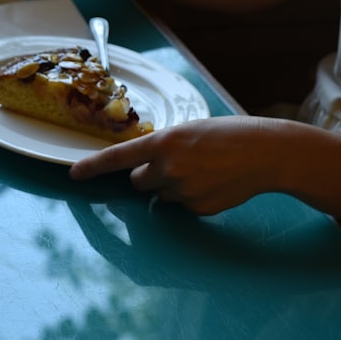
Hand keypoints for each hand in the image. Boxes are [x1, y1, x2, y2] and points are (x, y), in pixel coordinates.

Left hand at [69, 116, 287, 214]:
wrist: (267, 152)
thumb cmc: (228, 135)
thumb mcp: (188, 130)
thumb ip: (161, 148)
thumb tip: (141, 169)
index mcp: (163, 142)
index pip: (117, 158)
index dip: (92, 167)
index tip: (73, 174)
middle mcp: (168, 168)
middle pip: (138, 181)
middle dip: (149, 174)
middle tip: (178, 162)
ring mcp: (183, 191)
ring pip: (160, 194)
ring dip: (172, 185)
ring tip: (204, 170)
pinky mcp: (198, 208)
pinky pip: (182, 205)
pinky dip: (192, 197)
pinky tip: (215, 183)